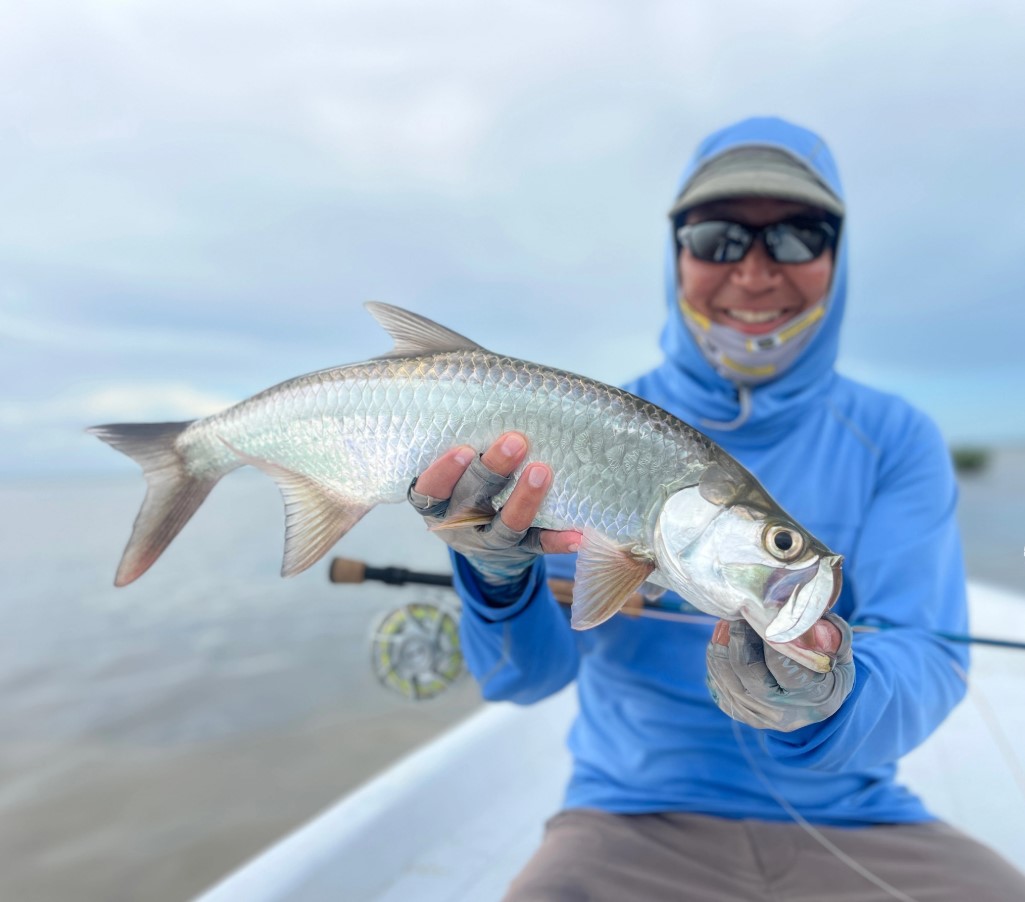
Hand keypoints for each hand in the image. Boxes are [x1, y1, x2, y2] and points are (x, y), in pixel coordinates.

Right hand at [409, 432, 580, 594]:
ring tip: (542, 471)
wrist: (484, 544)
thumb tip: (499, 403)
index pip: (431, 490)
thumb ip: (469, 449)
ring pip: (506, 526)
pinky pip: (539, 545)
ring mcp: (490, 541)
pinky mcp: (520, 550)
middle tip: (516, 442)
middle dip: (493, 470)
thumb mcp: (456, 475)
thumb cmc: (468, 491)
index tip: (464, 450)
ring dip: (525, 499)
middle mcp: (460, 524)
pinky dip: (558, 540)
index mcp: (437, 503)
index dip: (445, 473)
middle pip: (472, 499)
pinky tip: (577, 535)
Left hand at [705, 613, 854, 731]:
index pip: (783, 663)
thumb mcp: (842, 653)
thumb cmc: (829, 669)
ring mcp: (757, 716)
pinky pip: (717, 681)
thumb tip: (807, 612)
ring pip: (725, 675)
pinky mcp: (738, 711)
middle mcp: (783, 712)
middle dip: (740, 636)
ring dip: (722, 643)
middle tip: (740, 611)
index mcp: (815, 697)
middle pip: (748, 670)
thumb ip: (830, 634)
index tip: (760, 609)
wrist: (817, 703)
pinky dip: (717, 656)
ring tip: (728, 621)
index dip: (768, 634)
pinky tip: (724, 638)